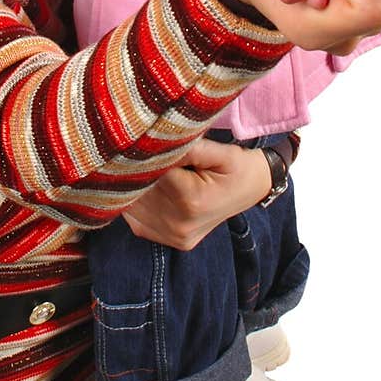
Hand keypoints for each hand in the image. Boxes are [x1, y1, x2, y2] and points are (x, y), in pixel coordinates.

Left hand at [122, 139, 270, 250]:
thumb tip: (155, 139)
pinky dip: (134, 202)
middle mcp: (179, 224)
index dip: (143, 153)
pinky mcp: (170, 242)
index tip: (142, 138)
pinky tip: (144, 185)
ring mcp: (174, 237)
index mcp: (191, 200)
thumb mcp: (220, 151)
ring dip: (130, 186)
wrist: (250, 190)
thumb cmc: (237, 167)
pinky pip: (135, 220)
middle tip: (137, 149)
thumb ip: (189, 145)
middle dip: (133, 169)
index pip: (148, 172)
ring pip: (131, 206)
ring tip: (139, 166)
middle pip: (136, 190)